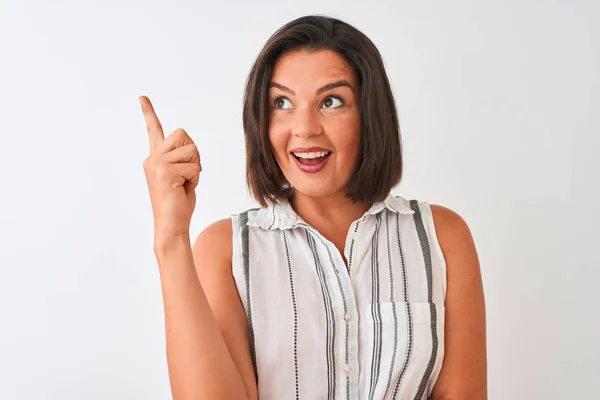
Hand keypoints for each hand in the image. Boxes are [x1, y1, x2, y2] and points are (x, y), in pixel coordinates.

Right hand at [140, 96, 200, 241]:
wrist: (172, 226)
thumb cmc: (178, 204)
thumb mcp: (182, 176)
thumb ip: (182, 159)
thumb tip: (190, 149)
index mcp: (155, 158)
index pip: (154, 130)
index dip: (149, 113)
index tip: (142, 97)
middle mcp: (152, 158)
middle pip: (183, 135)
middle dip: (193, 155)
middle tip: (187, 176)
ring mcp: (156, 164)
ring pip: (191, 150)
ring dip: (195, 168)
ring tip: (184, 184)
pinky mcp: (164, 172)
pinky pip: (194, 166)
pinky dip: (195, 179)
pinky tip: (183, 189)